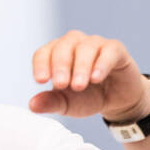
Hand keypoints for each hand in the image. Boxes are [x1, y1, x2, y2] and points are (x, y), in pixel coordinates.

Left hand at [29, 30, 149, 121]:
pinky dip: (101, 64)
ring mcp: (96, 44)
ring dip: (80, 66)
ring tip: (78, 85)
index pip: (43, 53)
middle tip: (61, 84)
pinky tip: (96, 77)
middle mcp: (74, 44)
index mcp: (57, 54)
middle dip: (60, 66)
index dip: (41, 64)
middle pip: (63, 46)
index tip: (41, 81)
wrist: (116, 101)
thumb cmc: (88, 97)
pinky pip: (108, 51)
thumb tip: (32, 105)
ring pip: (85, 47)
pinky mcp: (116, 50)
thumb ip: (51, 102)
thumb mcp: (67, 104)